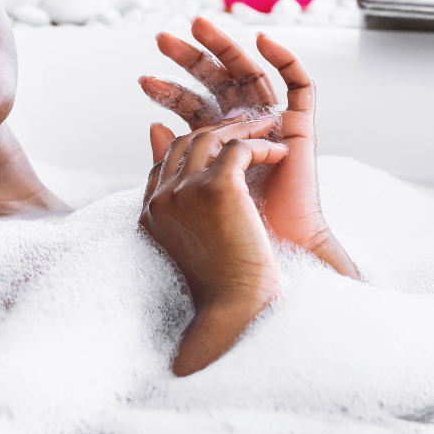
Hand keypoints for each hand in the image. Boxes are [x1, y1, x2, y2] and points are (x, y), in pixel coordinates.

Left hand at [139, 17, 357, 278]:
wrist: (273, 252)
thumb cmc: (231, 229)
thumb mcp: (192, 184)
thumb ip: (174, 154)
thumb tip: (150, 125)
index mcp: (218, 141)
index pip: (191, 104)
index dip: (168, 90)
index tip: (142, 81)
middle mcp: (245, 127)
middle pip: (217, 81)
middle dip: (189, 58)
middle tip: (160, 39)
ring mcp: (273, 123)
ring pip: (249, 73)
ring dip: (225, 47)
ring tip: (198, 24)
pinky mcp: (301, 126)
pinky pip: (300, 85)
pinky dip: (285, 59)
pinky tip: (263, 40)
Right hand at [140, 118, 285, 374]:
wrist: (237, 308)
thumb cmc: (225, 287)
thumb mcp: (199, 244)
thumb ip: (190, 210)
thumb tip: (201, 190)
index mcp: (152, 212)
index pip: (164, 162)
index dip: (193, 148)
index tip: (225, 144)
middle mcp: (162, 197)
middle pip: (183, 143)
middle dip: (218, 129)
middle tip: (251, 125)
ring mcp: (185, 189)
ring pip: (210, 137)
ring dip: (243, 128)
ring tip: (271, 127)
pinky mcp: (216, 186)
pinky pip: (239, 147)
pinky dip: (263, 144)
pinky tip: (282, 153)